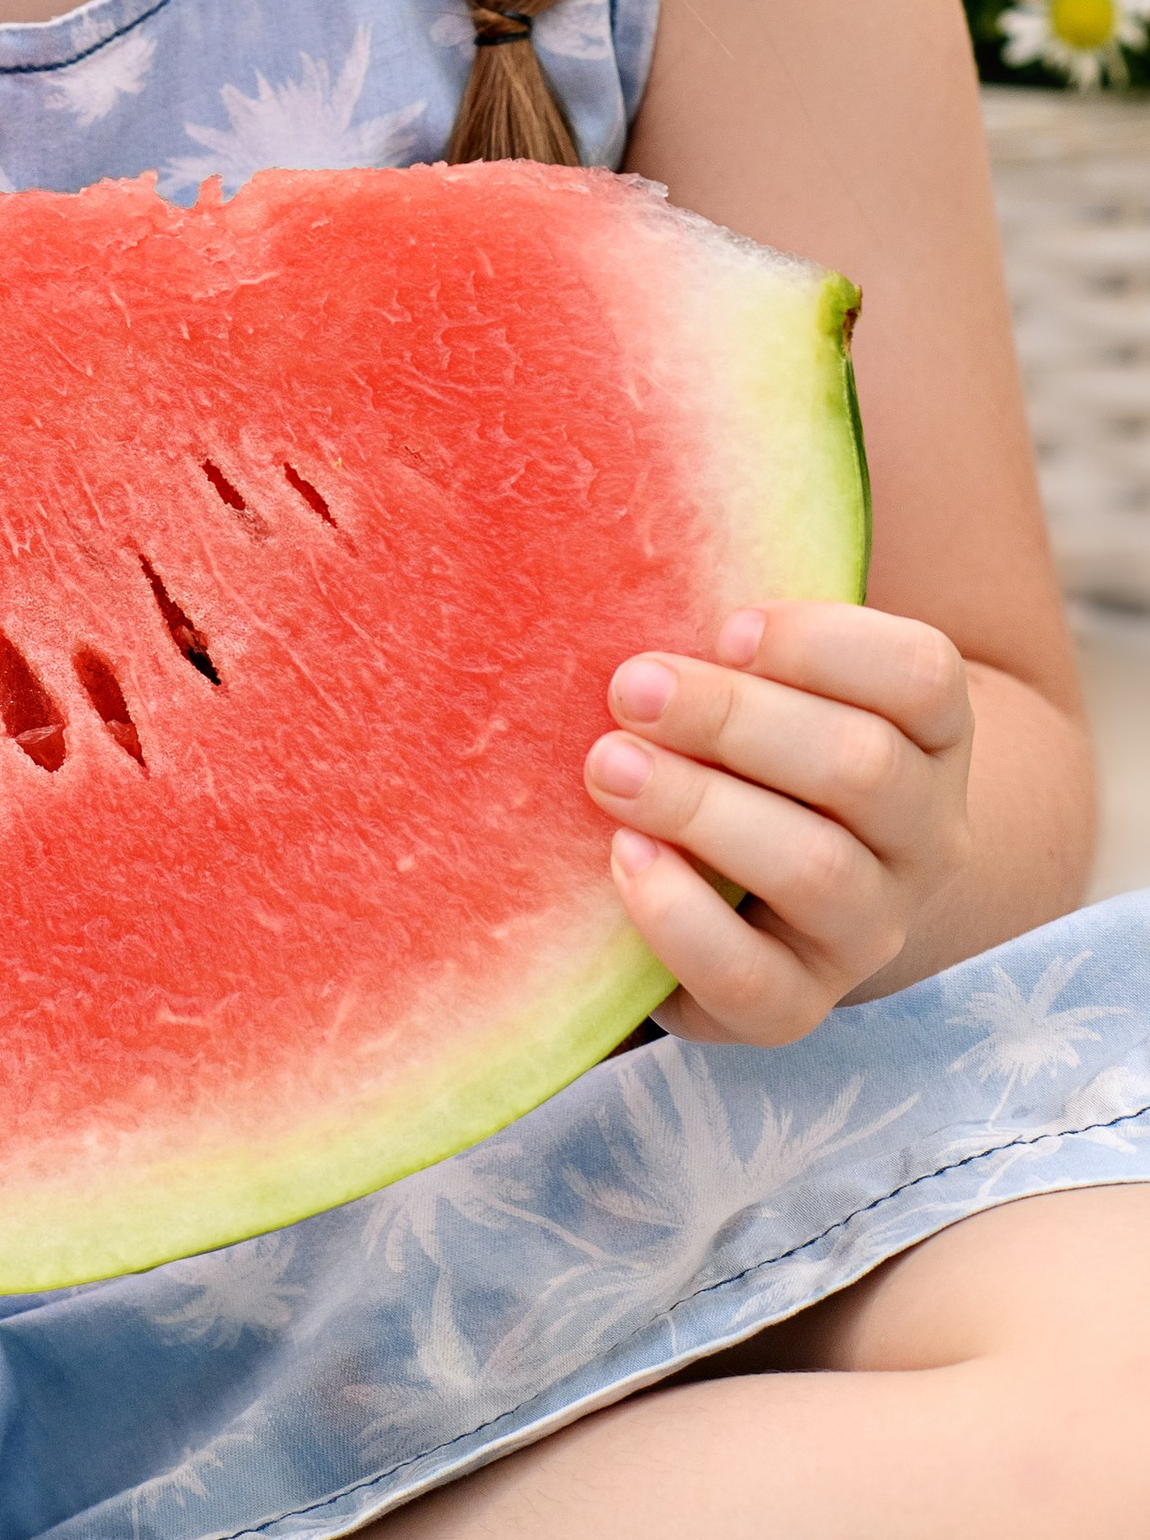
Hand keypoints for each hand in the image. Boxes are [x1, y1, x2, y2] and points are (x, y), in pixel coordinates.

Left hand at [583, 600, 973, 1045]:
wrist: (768, 874)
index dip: (824, 644)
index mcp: (931, 731)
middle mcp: (924, 833)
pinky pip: (759, 986)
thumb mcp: (769, 671)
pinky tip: (621, 859)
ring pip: (817, 872)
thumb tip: (634, 538)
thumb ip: (737, 630)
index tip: (726, 627)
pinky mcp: (798, 1002)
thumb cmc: (750, 732)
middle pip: (861, 768)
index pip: (923, 675)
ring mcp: (869, 927)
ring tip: (608, 767)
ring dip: (702, 809)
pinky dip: (684, 922)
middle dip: (735, 720)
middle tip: (631, 688)